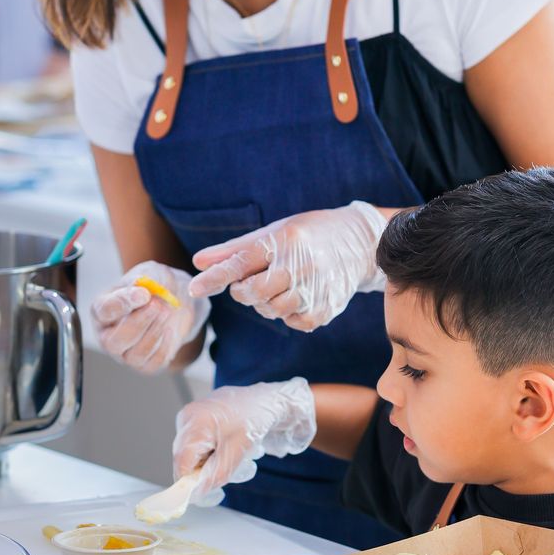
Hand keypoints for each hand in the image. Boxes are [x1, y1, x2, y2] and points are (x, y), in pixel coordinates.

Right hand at [91, 261, 209, 373]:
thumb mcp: (149, 274)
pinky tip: (170, 329)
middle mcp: (108, 335)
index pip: (104, 311)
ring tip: (168, 311)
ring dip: (154, 332)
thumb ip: (145, 281)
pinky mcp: (145, 365)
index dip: (123, 303)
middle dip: (139, 322)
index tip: (144, 294)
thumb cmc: (154, 288)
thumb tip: (143, 293)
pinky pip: (153, 363)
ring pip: (135, 354)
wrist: (174, 303)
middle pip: (114, 341)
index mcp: (101, 310)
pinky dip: (164, 346)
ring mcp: (125, 354)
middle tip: (158, 304)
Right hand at [172, 379, 316, 504]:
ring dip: (218, 464)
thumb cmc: (254, 419)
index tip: (212, 495)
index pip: (181, 465)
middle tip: (234, 471)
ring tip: (242, 456)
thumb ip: (214, 476)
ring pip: (196, 456)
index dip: (192, 485)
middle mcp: (187, 419)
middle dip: (210, 472)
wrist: (265, 400)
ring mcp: (191, 418)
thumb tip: (195, 495)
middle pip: (187, 461)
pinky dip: (217, 454)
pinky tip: (234, 447)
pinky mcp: (197, 421)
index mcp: (194, 423)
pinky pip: (201, 447)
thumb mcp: (236, 453)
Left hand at [189, 201, 388, 331]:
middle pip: (253, 292)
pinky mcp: (327, 308)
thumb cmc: (307, 235)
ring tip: (275, 288)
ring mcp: (315, 288)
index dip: (215, 278)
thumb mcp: (271, 232)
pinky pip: (294, 322)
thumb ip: (234, 250)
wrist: (359, 243)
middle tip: (249, 283)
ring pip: (272, 310)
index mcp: (283, 240)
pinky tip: (294, 298)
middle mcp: (300, 264)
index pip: (241, 262)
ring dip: (264, 304)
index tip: (194, 289)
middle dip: (243, 292)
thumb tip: (198, 262)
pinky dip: (287, 314)